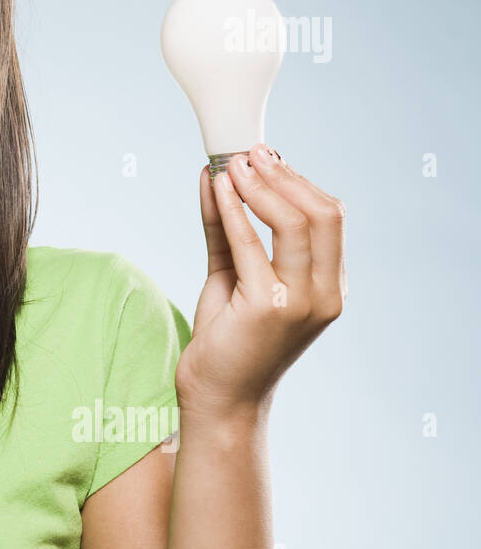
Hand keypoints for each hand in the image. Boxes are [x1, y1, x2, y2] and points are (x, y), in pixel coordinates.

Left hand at [175, 143, 346, 426]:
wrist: (217, 396)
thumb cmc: (227, 337)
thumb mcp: (233, 274)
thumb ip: (229, 228)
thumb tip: (218, 175)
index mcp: (330, 286)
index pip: (330, 218)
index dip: (298, 181)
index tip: (264, 157)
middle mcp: (325, 294)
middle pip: (321, 214)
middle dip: (283, 176)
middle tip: (248, 153)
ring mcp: (300, 302)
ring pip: (294, 223)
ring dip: (260, 186)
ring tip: (231, 164)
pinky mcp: (266, 307)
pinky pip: (249, 244)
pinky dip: (232, 211)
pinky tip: (217, 189)